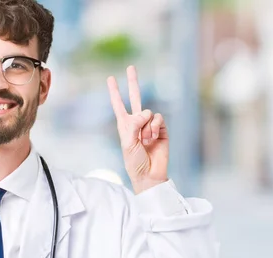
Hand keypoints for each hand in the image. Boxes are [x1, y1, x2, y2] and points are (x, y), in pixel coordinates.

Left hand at [107, 65, 168, 193]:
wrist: (149, 174)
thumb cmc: (135, 162)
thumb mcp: (128, 143)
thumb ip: (133, 125)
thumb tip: (146, 112)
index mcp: (124, 125)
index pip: (118, 105)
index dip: (114, 92)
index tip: (110, 79)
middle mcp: (137, 122)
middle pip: (136, 98)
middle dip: (133, 83)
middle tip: (131, 67)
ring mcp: (150, 125)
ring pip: (149, 112)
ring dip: (146, 127)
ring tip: (145, 141)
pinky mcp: (162, 129)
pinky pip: (158, 119)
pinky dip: (154, 128)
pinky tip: (153, 138)